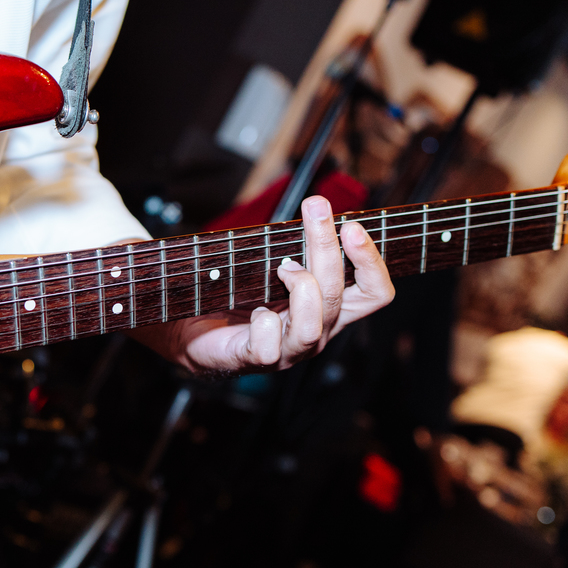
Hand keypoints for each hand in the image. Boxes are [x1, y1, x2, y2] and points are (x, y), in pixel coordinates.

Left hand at [139, 196, 394, 373]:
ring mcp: (288, 350)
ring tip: (281, 266)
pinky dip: (263, 323)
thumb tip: (314, 207)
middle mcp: (317, 331)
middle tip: (315, 207)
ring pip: (314, 323)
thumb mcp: (273, 265)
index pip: (374, 293)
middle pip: (341, 295)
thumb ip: (297, 247)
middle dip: (328, 245)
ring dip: (302, 285)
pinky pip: (269, 346)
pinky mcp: (255, 360)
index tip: (353, 224)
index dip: (372, 261)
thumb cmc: (237, 296)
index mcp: (328, 308)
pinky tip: (255, 310)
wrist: (193, 334)